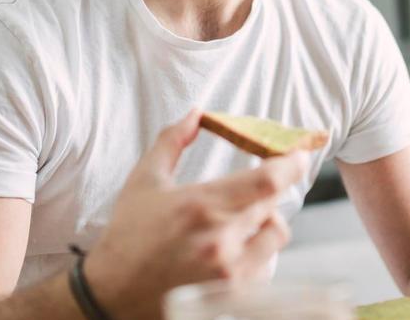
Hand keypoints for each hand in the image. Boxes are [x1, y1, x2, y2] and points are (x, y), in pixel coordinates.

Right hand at [83, 109, 307, 319]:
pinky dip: (258, 251)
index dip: (291, 164)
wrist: (112, 294)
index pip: (268, 181)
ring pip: (275, 234)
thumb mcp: (144, 180)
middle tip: (256, 187)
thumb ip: (172, 141)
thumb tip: (195, 113)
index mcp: (201, 204)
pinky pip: (267, 264)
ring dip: (265, 221)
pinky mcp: (232, 295)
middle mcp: (220, 239)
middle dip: (269, 191)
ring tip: (241, 220)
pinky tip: (234, 248)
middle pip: (273, 204)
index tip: (297, 154)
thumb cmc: (127, 235)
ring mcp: (229, 271)